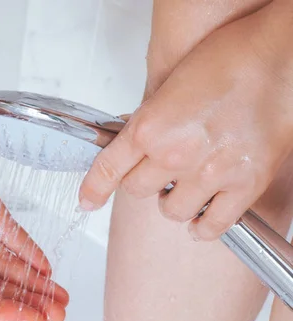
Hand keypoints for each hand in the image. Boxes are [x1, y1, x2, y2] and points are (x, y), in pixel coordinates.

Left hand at [79, 2, 292, 240]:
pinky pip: (213, 226)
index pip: (109, 170)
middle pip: (137, 191)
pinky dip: (203, 226)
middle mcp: (175, 154)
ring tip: (185, 186)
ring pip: (171, 211)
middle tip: (159, 170)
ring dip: (173, 202)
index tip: (87, 201)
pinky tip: (202, 216)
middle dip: (144, 181)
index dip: (94, 190)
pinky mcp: (245, 186)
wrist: (282, 55)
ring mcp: (210, 173)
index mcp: (150, 127)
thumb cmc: (229, 58)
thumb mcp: (169, 86)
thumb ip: (148, 122)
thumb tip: (131, 145)